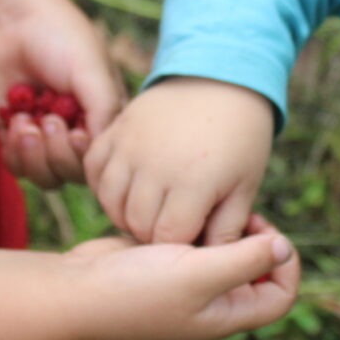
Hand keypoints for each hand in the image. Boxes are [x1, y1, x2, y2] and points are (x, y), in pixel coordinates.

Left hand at [0, 0, 120, 187]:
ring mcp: (45, 136)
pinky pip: (16, 167)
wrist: (12, 20)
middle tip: (49, 119)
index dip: (84, 157)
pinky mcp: (14, 135)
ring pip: (44, 177)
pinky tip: (14, 119)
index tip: (74, 132)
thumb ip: (104, 111)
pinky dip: (13, 151)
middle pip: (71, 174)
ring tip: (26, 122)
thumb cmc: (61, 38)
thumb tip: (97, 152)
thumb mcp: (92, 72)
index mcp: (104, 118)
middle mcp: (77, 132)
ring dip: (33, 155)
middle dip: (57, 153)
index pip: (101, 161)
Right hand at [0, 213, 300, 339]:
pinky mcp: (157, 261)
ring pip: (219, 251)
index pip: (279, 296)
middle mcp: (207, 301)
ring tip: (203, 207)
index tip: (264, 230)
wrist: (73, 292)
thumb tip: (286, 247)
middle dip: (251, 238)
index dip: (285, 264)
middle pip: (253, 270)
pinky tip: (176, 205)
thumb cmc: (134, 291)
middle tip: (232, 212)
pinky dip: (188, 223)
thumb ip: (245, 261)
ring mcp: (181, 282)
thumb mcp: (199, 275)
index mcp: (224, 314)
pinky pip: (188, 240)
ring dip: (217, 227)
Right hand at [85, 77, 273, 244]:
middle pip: (136, 223)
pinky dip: (105, 185)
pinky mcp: (116, 129)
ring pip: (110, 200)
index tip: (193, 236)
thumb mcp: (246, 186)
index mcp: (194, 182)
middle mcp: (155, 165)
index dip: (180, 247)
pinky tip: (128, 187)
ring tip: (152, 208)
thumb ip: (228, 228)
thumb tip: (213, 262)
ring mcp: (130, 145)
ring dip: (127, 212)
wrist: (221, 77)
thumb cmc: (242, 137)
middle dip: (154, 234)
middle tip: (174, 223)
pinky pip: (94, 169)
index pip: (168, 239)